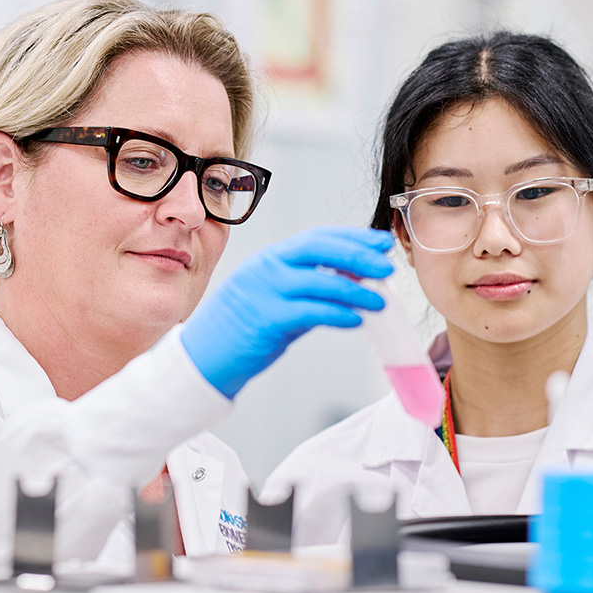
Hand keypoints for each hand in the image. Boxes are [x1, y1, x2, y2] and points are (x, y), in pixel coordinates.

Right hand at [181, 226, 393, 397]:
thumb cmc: (243, 327)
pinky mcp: (266, 320)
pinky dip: (337, 314)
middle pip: (319, 250)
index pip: (317, 237)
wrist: (205, 356)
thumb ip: (308, 287)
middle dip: (358, 255)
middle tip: (387, 266)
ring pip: (319, 281)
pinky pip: (310, 313)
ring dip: (356, 290)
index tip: (380, 243)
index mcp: (271, 258)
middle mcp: (266, 268)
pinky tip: (356, 320)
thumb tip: (353, 283)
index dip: (352, 237)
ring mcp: (264, 292)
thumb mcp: (275, 296)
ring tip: (380, 300)